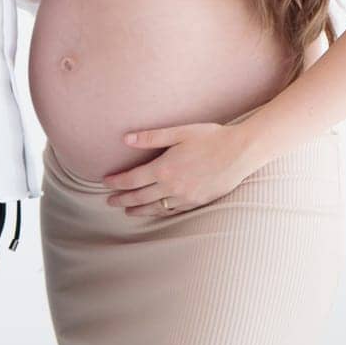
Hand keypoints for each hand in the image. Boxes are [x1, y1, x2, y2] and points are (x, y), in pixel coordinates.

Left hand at [101, 122, 246, 215]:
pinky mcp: (197, 202)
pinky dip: (159, 212)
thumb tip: (125, 138)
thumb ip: (151, 137)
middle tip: (109, 201)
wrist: (240, 153)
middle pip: (140, 197)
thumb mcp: (179, 132)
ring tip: (127, 210)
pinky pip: (172, 211)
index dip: (116, 182)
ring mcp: (185, 197)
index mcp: (164, 168)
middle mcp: (172, 186)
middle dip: (122, 199)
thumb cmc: (210, 137)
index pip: (132, 179)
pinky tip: (155, 211)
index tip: (105, 183)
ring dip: (138, 210)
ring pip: (155, 208)